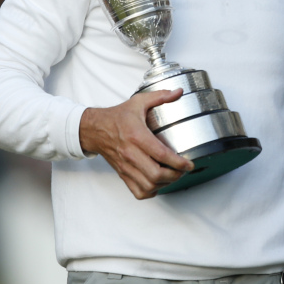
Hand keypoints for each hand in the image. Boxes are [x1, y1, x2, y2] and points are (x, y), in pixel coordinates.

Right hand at [79, 90, 193, 198]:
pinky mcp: (122, 174)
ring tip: (173, 176)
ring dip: (164, 184)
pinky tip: (158, 183)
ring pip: (148, 185)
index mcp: (137, 136)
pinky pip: (137, 191)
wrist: (94, 130)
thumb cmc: (117, 117)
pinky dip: (151, 191)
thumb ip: (160, 96)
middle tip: (184, 170)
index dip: (179, 162)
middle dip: (175, 175)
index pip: (161, 155)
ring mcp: (126, 166)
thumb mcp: (138, 102)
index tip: (189, 164)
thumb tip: (178, 92)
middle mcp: (131, 154)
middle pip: (156, 174)